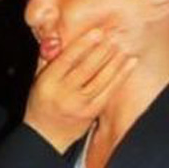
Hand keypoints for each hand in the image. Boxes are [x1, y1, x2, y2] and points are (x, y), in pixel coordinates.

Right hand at [23, 28, 136, 151]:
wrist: (46, 135)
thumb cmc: (42, 102)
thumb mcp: (39, 78)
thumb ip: (49, 57)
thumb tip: (57, 35)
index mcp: (48, 82)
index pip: (67, 59)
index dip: (83, 44)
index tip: (97, 32)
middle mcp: (64, 94)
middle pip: (86, 68)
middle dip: (102, 50)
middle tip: (114, 35)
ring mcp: (80, 105)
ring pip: (101, 79)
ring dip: (115, 61)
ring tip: (123, 46)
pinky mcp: (92, 112)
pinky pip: (109, 91)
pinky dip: (121, 76)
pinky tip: (129, 64)